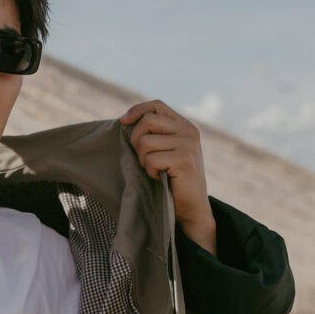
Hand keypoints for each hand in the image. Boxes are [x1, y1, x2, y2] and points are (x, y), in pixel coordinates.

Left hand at [119, 100, 216, 254]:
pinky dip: (150, 171)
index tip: (123, 122)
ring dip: (143, 160)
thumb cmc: (172, 179)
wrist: (192, 207)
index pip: (156, 105)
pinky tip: (161, 178)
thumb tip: (124, 120)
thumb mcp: (165, 150)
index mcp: (184, 125)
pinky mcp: (184, 160)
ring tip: (156, 170)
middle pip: (147, 121)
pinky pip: (150, 159)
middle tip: (144, 159)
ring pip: (145, 142)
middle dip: (136, 141)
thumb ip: (154, 134)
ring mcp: (188, 144)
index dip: (137, 110)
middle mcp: (189, 131)